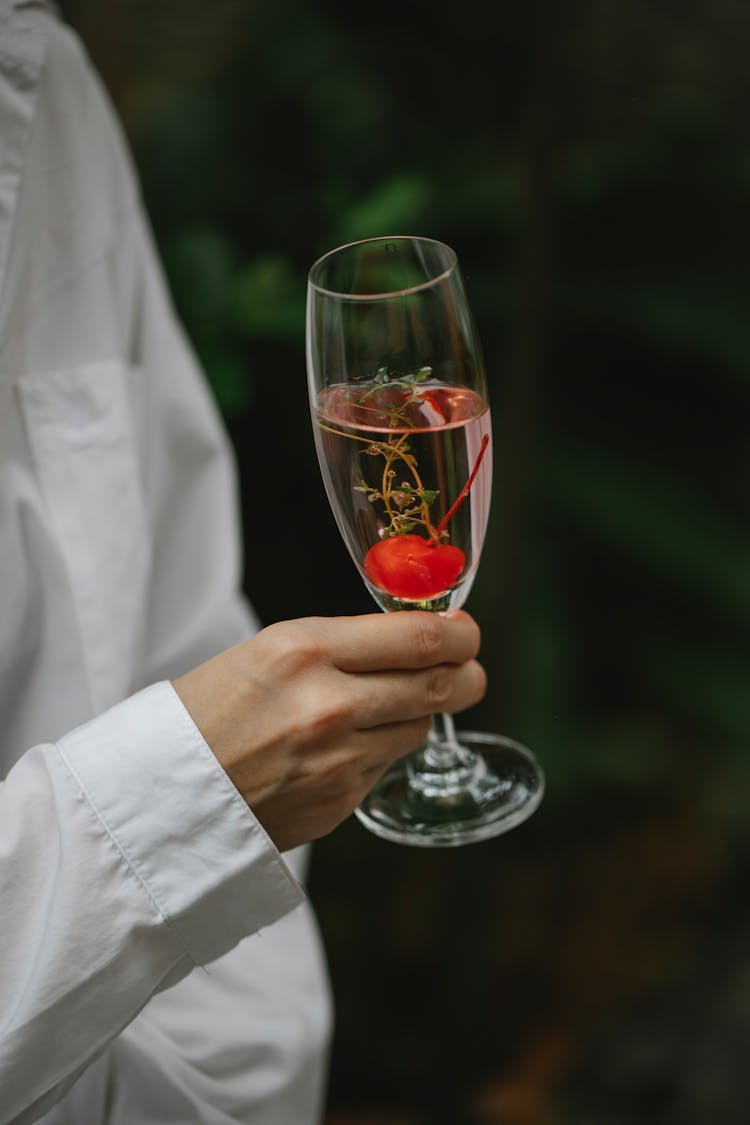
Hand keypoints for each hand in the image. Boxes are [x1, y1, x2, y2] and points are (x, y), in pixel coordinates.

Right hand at [173, 612, 485, 851]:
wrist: (161, 793)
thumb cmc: (207, 712)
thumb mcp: (266, 652)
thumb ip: (340, 647)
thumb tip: (412, 644)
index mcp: (302, 650)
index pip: (419, 637)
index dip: (460, 634)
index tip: (466, 632)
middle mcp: (328, 704)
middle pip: (439, 685)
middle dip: (466, 673)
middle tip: (468, 668)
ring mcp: (338, 760)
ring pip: (418, 727)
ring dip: (419, 712)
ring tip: (390, 705)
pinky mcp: (339, 803)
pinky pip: (387, 765)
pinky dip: (381, 750)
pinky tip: (345, 746)